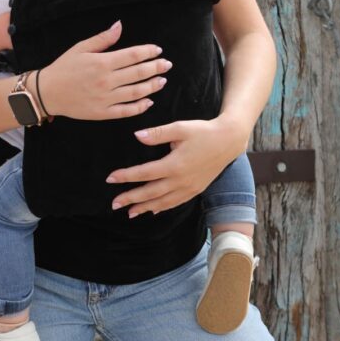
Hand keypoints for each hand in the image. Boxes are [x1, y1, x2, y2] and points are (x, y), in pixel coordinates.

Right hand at [37, 20, 171, 119]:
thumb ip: (103, 39)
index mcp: (102, 62)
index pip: (133, 55)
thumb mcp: (81, 48)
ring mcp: (106, 98)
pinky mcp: (103, 113)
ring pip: (136, 92)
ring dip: (152, 86)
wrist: (48, 92)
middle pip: (138, 73)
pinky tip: (149, 101)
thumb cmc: (64, 67)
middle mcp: (106, 81)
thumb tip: (119, 25)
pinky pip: (126, 111)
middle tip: (167, 65)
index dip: (148, 52)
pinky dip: (140, 107)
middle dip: (156, 68)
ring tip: (162, 81)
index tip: (158, 50)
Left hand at [105, 114, 248, 216]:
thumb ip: (157, 133)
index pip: (145, 173)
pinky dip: (162, 207)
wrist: (229, 141)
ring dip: (144, 207)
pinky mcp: (196, 189)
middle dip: (131, 198)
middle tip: (114, 204)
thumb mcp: (180, 128)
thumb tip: (137, 136)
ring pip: (163, 201)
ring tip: (129, 212)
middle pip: (151, 192)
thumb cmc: (203, 132)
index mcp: (175, 164)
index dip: (126, 176)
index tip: (110, 179)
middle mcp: (181, 180)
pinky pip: (176, 202)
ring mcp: (189, 187)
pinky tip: (153, 210)